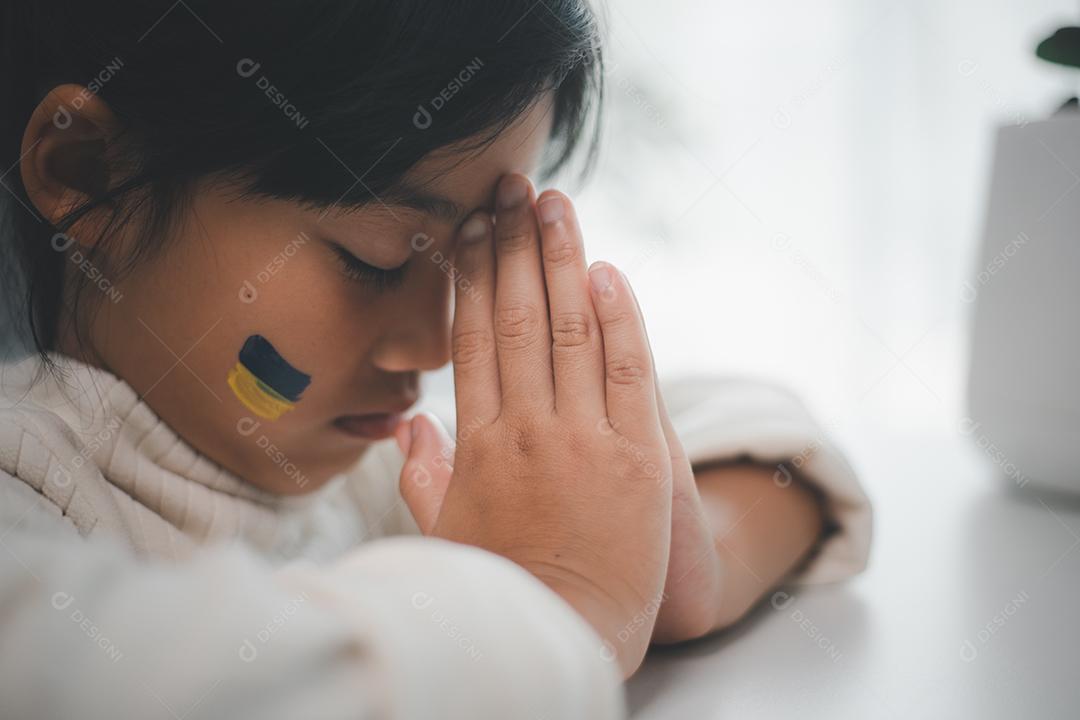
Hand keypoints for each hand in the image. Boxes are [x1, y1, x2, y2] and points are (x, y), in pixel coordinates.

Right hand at [397, 174, 671, 676]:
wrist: (562, 638)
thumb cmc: (501, 587)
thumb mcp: (444, 532)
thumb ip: (422, 473)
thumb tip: (409, 425)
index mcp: (478, 443)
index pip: (472, 337)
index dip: (471, 275)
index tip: (469, 226)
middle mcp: (527, 429)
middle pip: (516, 317)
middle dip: (512, 245)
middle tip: (509, 187)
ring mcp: (584, 440)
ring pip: (571, 329)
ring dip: (560, 259)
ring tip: (552, 202)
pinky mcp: (639, 458)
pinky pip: (631, 370)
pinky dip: (620, 316)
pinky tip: (604, 270)